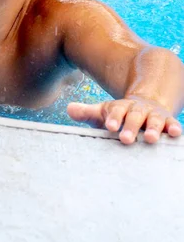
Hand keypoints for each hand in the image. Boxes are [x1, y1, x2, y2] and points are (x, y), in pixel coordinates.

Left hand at [67, 98, 181, 144]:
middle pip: (134, 116)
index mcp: (121, 107)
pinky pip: (172, 123)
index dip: (113, 118)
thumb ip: (87, 112)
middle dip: (131, 127)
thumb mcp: (104, 111)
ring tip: (151, 139)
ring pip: (155, 120)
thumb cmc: (121, 114)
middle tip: (126, 138)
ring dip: (153, 129)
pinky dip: (174, 127)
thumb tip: (68, 109)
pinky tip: (175, 133)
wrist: (147, 102)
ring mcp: (154, 115)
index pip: (116, 110)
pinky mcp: (168, 122)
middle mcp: (138, 110)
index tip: (109, 126)